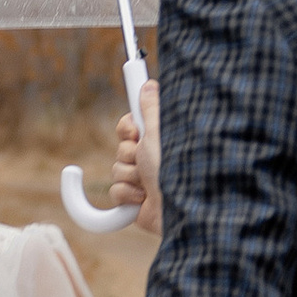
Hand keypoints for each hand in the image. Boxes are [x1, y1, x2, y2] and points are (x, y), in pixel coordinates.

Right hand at [109, 78, 160, 236]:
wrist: (181, 211)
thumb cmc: (175, 169)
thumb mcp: (160, 132)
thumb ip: (151, 108)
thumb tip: (149, 85)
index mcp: (159, 140)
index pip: (130, 125)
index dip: (127, 127)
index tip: (133, 131)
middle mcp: (151, 157)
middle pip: (121, 146)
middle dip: (128, 154)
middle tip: (144, 158)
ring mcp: (143, 179)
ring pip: (116, 169)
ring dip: (129, 176)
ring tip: (149, 183)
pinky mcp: (135, 199)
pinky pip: (115, 191)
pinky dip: (127, 195)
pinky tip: (143, 199)